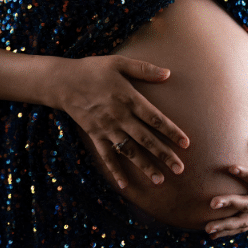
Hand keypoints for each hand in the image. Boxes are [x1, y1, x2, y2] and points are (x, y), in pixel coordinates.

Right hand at [52, 55, 188, 188]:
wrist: (61, 82)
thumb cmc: (93, 70)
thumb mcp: (119, 63)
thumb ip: (144, 69)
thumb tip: (168, 73)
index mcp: (129, 99)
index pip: (155, 118)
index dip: (171, 131)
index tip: (186, 144)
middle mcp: (120, 117)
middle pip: (146, 139)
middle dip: (164, 155)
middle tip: (180, 169)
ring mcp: (106, 128)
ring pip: (129, 151)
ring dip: (145, 166)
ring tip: (160, 180)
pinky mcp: (94, 135)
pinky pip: (106, 156)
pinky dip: (115, 170)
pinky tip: (125, 184)